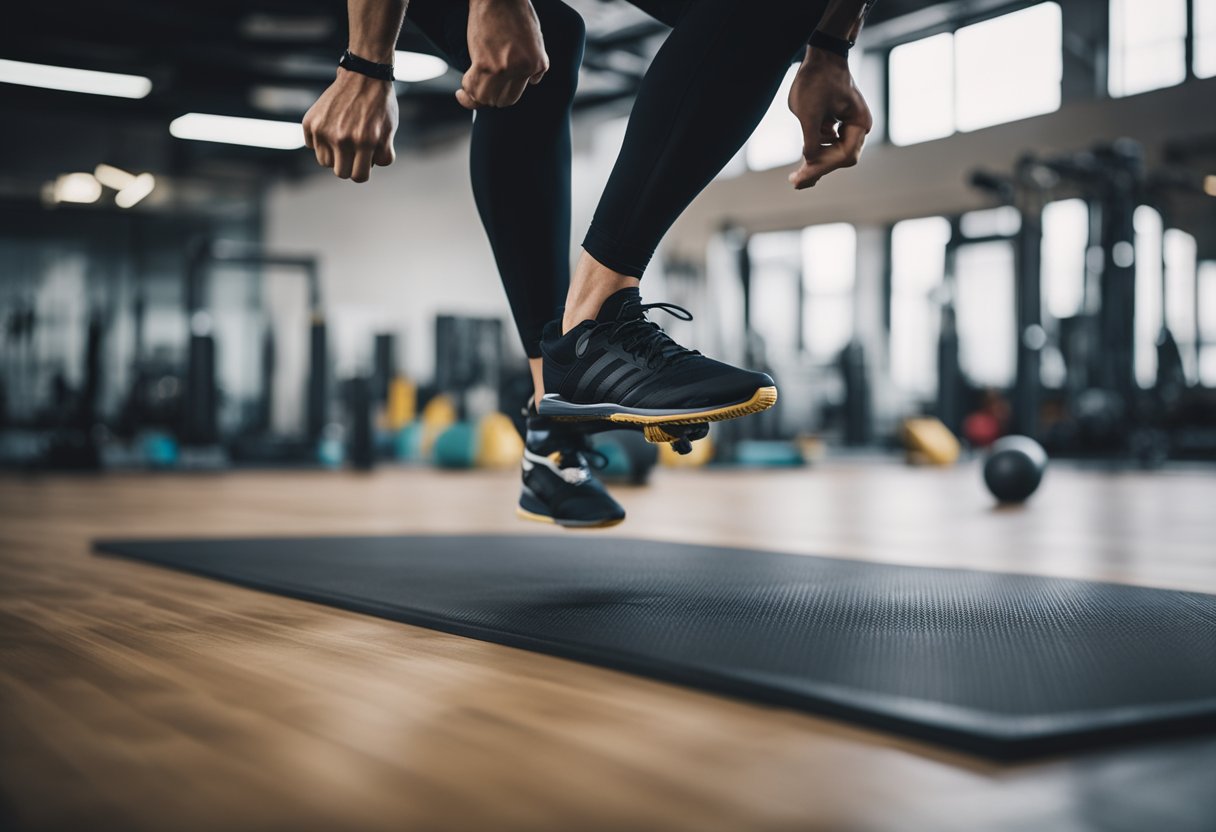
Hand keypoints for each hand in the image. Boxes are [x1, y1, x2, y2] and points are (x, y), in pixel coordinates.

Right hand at [302, 69, 397, 182]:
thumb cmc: (379, 106)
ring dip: (334, 154)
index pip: (359, 177)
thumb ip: (382, 155)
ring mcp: (324, 130)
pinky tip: (331, 126)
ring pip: (324, 161)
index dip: (363, 171)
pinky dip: (320, 141)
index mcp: (365, 143)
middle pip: (340, 173)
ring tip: (343, 137)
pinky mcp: (310, 122)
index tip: (363, 163)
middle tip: (353, 151)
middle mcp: (343, 138)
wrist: (364, 76)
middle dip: (348, 165)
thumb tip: (368, 168)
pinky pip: (312, 146)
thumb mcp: (389, 132)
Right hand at [457, 0, 548, 108]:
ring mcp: (501, 68)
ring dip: (477, 98)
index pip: (515, 94)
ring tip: (468, 92)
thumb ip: (537, 63)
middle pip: (502, 100)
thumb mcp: (536, 40)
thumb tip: (533, 82)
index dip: (503, 95)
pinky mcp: (483, 62)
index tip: (494, 92)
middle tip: (481, 90)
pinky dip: (466, 94)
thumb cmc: (516, 12)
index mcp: (534, 64)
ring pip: (486, 98)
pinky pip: (473, 88)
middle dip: (491, 98)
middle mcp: (519, 70)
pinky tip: (461, 92)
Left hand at [787, 48, 871, 189]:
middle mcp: (859, 127)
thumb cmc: (816, 80)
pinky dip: (816, 153)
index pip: (844, 155)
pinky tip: (803, 165)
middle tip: (795, 182)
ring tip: (796, 178)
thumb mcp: (808, 113)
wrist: (821, 56)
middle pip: (841, 158)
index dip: (822, 168)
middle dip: (819, 169)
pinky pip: (829, 145)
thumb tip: (810, 164)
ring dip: (816, 164)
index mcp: (859, 123)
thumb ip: (811, 141)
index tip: (801, 177)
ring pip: (835, 154)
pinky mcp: (839, 124)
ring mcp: (850, 126)